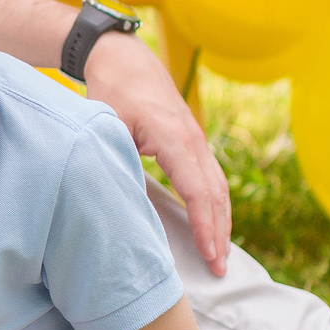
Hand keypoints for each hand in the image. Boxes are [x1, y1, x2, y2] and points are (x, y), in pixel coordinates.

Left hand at [80, 31, 231, 273]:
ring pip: (218, 187)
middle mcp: (192, 138)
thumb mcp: (108, 125)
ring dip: (221, 222)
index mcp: (173, 136)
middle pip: (215, 194)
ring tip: (220, 256)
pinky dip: (215, 206)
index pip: (197, 190)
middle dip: (218, 233)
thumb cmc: (111, 93)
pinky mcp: (193, 142)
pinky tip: (213, 227)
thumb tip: (126, 203)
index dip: (203, 225)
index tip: (207, 254)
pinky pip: (211, 178)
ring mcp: (196, 139)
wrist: (124, 60)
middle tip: (218, 269)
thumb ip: (120, 161)